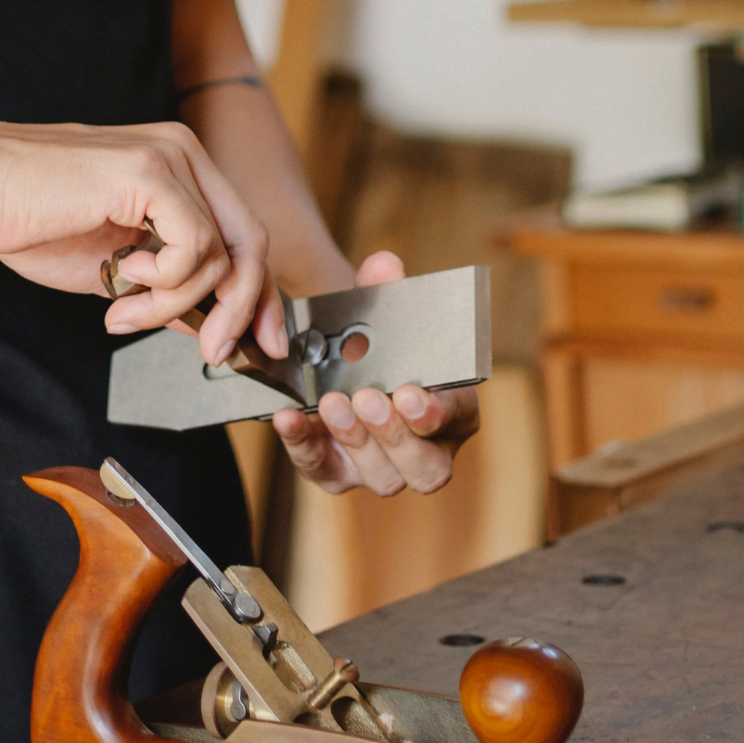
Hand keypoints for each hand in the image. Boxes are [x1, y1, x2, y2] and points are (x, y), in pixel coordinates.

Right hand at [0, 117, 286, 365]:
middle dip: (242, 310)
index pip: (243, 236)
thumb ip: (164, 287)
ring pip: (220, 256)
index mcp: (178, 170)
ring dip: (174, 304)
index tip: (257, 344)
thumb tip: (206, 324)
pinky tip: (120, 277)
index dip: (259, 296)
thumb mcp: (112, 269)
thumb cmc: (27, 220)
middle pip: (252, 243)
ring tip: (123, 309)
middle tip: (215, 352)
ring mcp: (171, 158)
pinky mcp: (152, 171)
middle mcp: (184, 154)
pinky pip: (195, 248)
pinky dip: (164, 282)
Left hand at [272, 251, 480, 495]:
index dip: (436, 413)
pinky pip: (321, 468)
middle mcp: (426, 450)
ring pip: (382, 477)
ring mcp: (381, 469)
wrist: (333, 362)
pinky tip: (288, 417)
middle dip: (395, 434)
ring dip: (354, 439)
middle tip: (367, 399)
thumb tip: (383, 264)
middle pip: (425, 466)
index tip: (410, 393)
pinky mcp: (336, 473)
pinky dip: (302, 443)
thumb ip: (383, 292)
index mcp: (453, 411)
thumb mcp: (380, 315)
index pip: (456, 419)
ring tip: (331, 402)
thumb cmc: (375, 345)